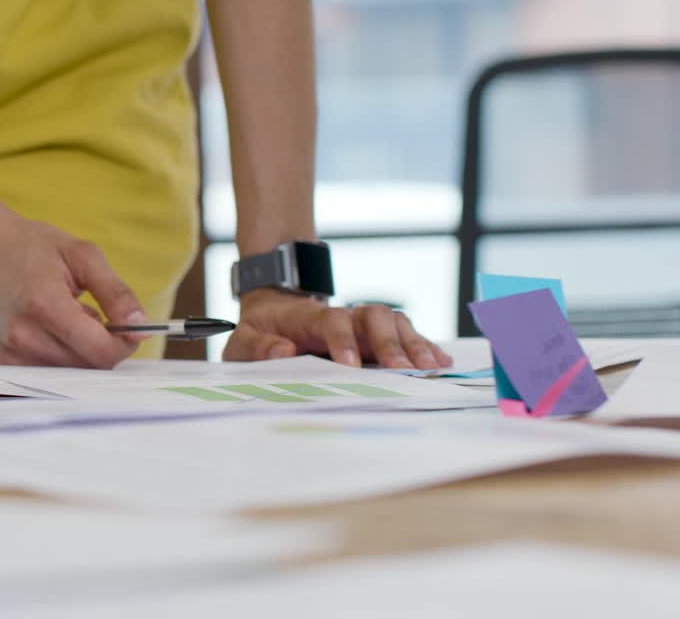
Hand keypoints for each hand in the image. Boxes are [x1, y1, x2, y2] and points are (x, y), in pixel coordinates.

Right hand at [0, 208, 146, 368]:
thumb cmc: (28, 247)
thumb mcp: (81, 255)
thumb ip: (115, 292)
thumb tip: (141, 327)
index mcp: (46, 306)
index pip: (102, 353)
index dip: (122, 343)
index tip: (123, 326)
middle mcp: (22, 337)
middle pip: (87, 369)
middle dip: (99, 346)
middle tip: (86, 315)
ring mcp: (6, 355)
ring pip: (67, 377)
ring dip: (76, 354)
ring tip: (61, 322)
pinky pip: (43, 377)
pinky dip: (54, 360)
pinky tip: (43, 333)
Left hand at [222, 288, 452, 369]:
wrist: (273, 312)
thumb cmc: (258, 333)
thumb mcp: (242, 341)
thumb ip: (257, 347)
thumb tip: (283, 351)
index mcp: (307, 317)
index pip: (331, 320)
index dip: (342, 340)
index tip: (350, 365)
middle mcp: (341, 315)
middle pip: (372, 317)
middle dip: (388, 343)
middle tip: (401, 371)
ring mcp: (360, 323)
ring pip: (393, 321)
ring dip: (412, 343)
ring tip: (430, 368)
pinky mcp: (374, 335)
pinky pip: (404, 334)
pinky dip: (423, 346)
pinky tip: (441, 362)